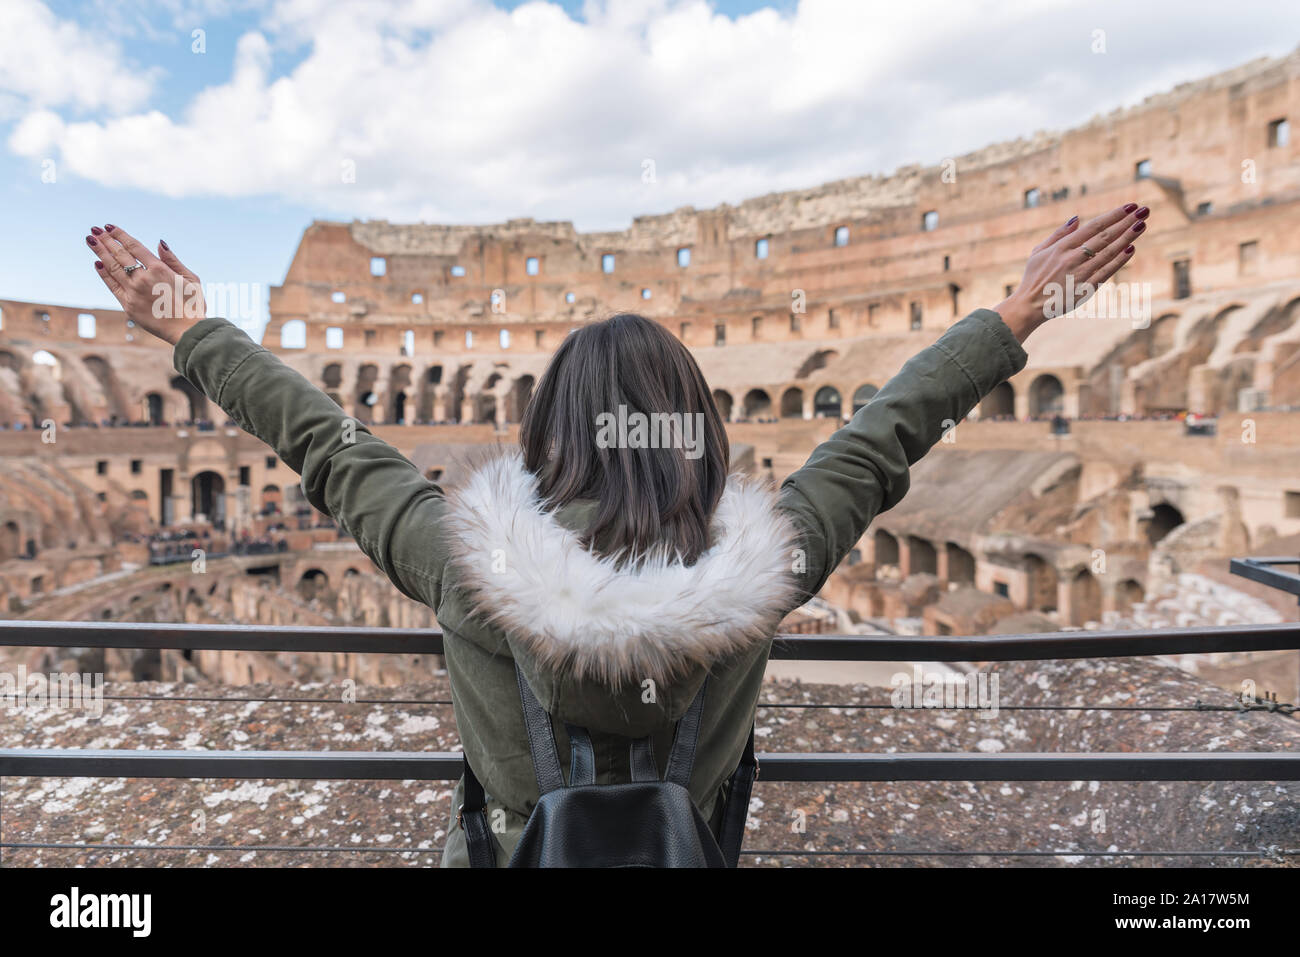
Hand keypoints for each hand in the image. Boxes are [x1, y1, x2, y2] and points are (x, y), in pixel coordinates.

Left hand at [85, 225, 206, 345]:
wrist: (187, 331)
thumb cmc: (193, 305)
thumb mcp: (191, 279)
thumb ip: (173, 261)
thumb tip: (159, 243)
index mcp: (160, 269)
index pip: (134, 247)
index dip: (120, 235)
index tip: (110, 227)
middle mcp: (143, 278)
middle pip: (120, 254)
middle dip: (106, 240)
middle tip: (95, 230)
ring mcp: (133, 292)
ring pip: (112, 267)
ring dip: (100, 252)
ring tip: (91, 240)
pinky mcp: (128, 305)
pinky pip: (112, 286)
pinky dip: (104, 274)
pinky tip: (98, 264)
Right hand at [994, 202, 1150, 342]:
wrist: (1029, 306)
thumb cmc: (1033, 278)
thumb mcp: (1039, 251)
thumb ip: (1059, 234)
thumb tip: (1077, 218)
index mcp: (1062, 247)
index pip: (1094, 226)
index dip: (1114, 215)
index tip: (1130, 206)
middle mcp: (1072, 258)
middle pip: (1105, 236)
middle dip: (1126, 222)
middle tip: (1144, 210)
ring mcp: (1080, 273)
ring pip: (1109, 252)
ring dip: (1127, 237)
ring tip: (1142, 225)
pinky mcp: (1085, 289)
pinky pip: (1106, 271)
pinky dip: (1119, 260)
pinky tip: (1131, 249)